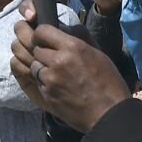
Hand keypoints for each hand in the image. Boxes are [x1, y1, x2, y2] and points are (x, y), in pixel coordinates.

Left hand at [10, 1, 130, 130]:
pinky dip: (42, 81)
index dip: (40, 33)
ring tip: (55, 72)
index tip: (44, 38)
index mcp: (73, 47)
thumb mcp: (97, 53)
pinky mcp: (46, 94)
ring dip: (40, 67)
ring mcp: (50, 79)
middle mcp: (58, 60)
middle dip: (41, 51)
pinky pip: (36, 81)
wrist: (108, 114)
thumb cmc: (108, 82)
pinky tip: (56, 85)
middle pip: (35, 48)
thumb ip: (78, 37)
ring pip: (34, 65)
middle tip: (50, 56)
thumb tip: (62, 27)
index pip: (41, 30)